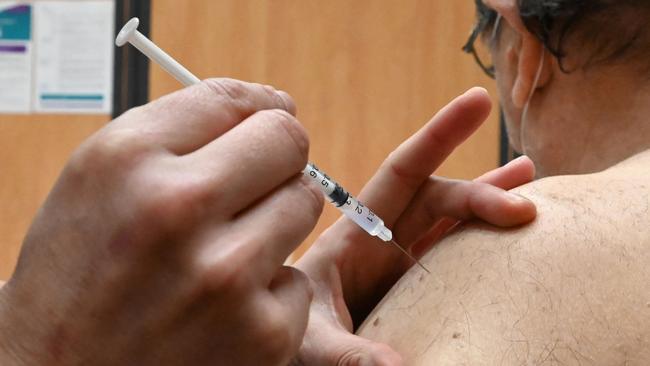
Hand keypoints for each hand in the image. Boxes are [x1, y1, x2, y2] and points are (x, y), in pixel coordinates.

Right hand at [0, 79, 322, 365]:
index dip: (255, 108)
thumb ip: (181, 130)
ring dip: (274, 221)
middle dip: (274, 159)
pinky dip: (269, 291)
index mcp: (128, 159)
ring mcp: (225, 275)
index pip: (234, 99)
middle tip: (248, 188)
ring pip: (305, 202)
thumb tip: (275, 103)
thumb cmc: (78, 277)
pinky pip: (297, 279)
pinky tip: (223, 310)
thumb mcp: (98, 181)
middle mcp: (177, 208)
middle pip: (287, 141)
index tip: (260, 120)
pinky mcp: (263, 334)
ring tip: (224, 252)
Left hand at [293, 88, 536, 364]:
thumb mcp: (312, 343)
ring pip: (454, 224)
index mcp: (356, 237)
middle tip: (525, 204)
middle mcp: (383, 244)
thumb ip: (347, 353)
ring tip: (535, 187)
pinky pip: (458, 258)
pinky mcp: (418, 291)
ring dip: (492, 205)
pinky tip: (515, 239)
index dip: (438, 136)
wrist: (292, 358)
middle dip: (480, 190)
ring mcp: (403, 267)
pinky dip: (487, 243)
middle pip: (438, 200)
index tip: (477, 101)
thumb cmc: (289, 340)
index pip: (402, 174)